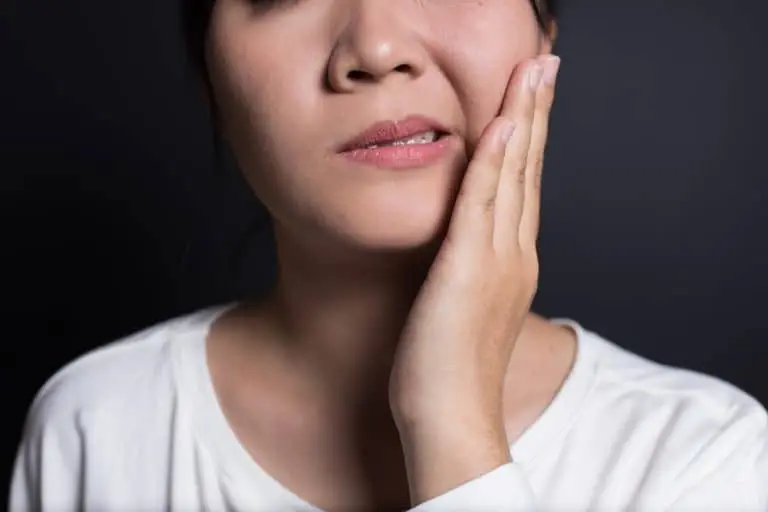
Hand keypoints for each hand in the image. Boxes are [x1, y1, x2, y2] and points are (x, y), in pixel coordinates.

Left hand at [389, 54, 560, 503]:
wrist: (450, 420)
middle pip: (527, 171)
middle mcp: (513, 256)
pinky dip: (494, 162)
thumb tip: (463, 256)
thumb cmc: (450, 373)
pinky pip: (482, 204)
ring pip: (512, 176)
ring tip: (532, 73)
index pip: (522, 188)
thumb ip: (472, 275)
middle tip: (545, 66)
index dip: (528, 140)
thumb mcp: (466, 312)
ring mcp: (495, 261)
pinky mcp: (467, 270)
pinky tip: (502, 124)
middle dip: (535, 113)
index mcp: (512, 264)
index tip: (531, 101)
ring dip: (523, 120)